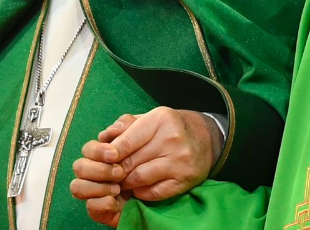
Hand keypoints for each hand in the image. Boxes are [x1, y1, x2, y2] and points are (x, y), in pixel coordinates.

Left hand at [71, 107, 219, 223]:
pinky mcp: (186, 180)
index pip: (127, 141)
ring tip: (120, 182)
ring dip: (126, 183)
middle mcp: (171, 139)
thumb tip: (102, 137)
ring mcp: (180, 161)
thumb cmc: (170, 127)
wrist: (207, 138)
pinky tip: (138, 188)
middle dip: (115, 170)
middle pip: (131, 161)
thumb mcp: (150, 117)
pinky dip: (142, 192)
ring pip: (140, 178)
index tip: (102, 160)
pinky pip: (155, 192)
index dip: (110, 154)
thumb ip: (125, 125)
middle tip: (108, 175)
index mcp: (160, 119)